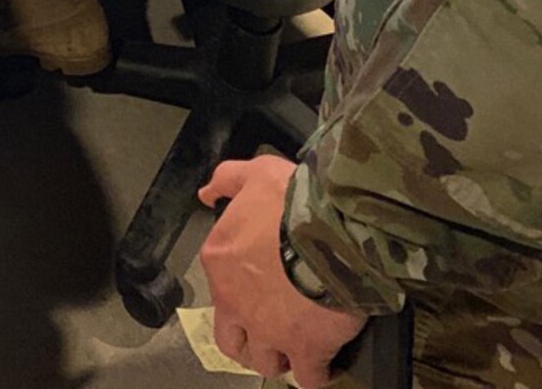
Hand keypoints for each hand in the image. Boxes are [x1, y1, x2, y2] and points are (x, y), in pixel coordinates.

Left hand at [199, 157, 367, 386]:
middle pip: (232, 339)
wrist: (333, 227)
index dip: (243, 288)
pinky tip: (327, 366)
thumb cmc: (294, 198)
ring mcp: (268, 330)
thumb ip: (228, 180)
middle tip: (269, 333)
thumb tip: (207, 194)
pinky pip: (309, 378)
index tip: (264, 285)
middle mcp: (235, 301)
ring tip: (296, 348)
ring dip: (279, 357)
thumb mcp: (256, 173)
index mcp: (220, 260)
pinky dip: (318, 376)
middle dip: (249, 340)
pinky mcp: (305, 348)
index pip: (221, 284)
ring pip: (265, 362)